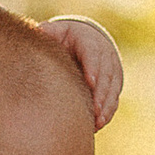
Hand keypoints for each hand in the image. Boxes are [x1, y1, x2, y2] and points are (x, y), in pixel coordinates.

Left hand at [41, 15, 124, 130]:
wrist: (87, 40)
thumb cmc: (66, 37)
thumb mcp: (58, 31)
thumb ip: (50, 32)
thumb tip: (39, 30)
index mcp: (90, 41)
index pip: (94, 54)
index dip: (93, 68)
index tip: (90, 83)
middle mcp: (106, 56)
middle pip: (106, 75)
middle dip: (101, 93)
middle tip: (95, 109)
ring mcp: (113, 71)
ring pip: (113, 89)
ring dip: (106, 106)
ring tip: (98, 121)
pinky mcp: (114, 84)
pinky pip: (114, 99)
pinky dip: (108, 112)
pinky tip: (98, 124)